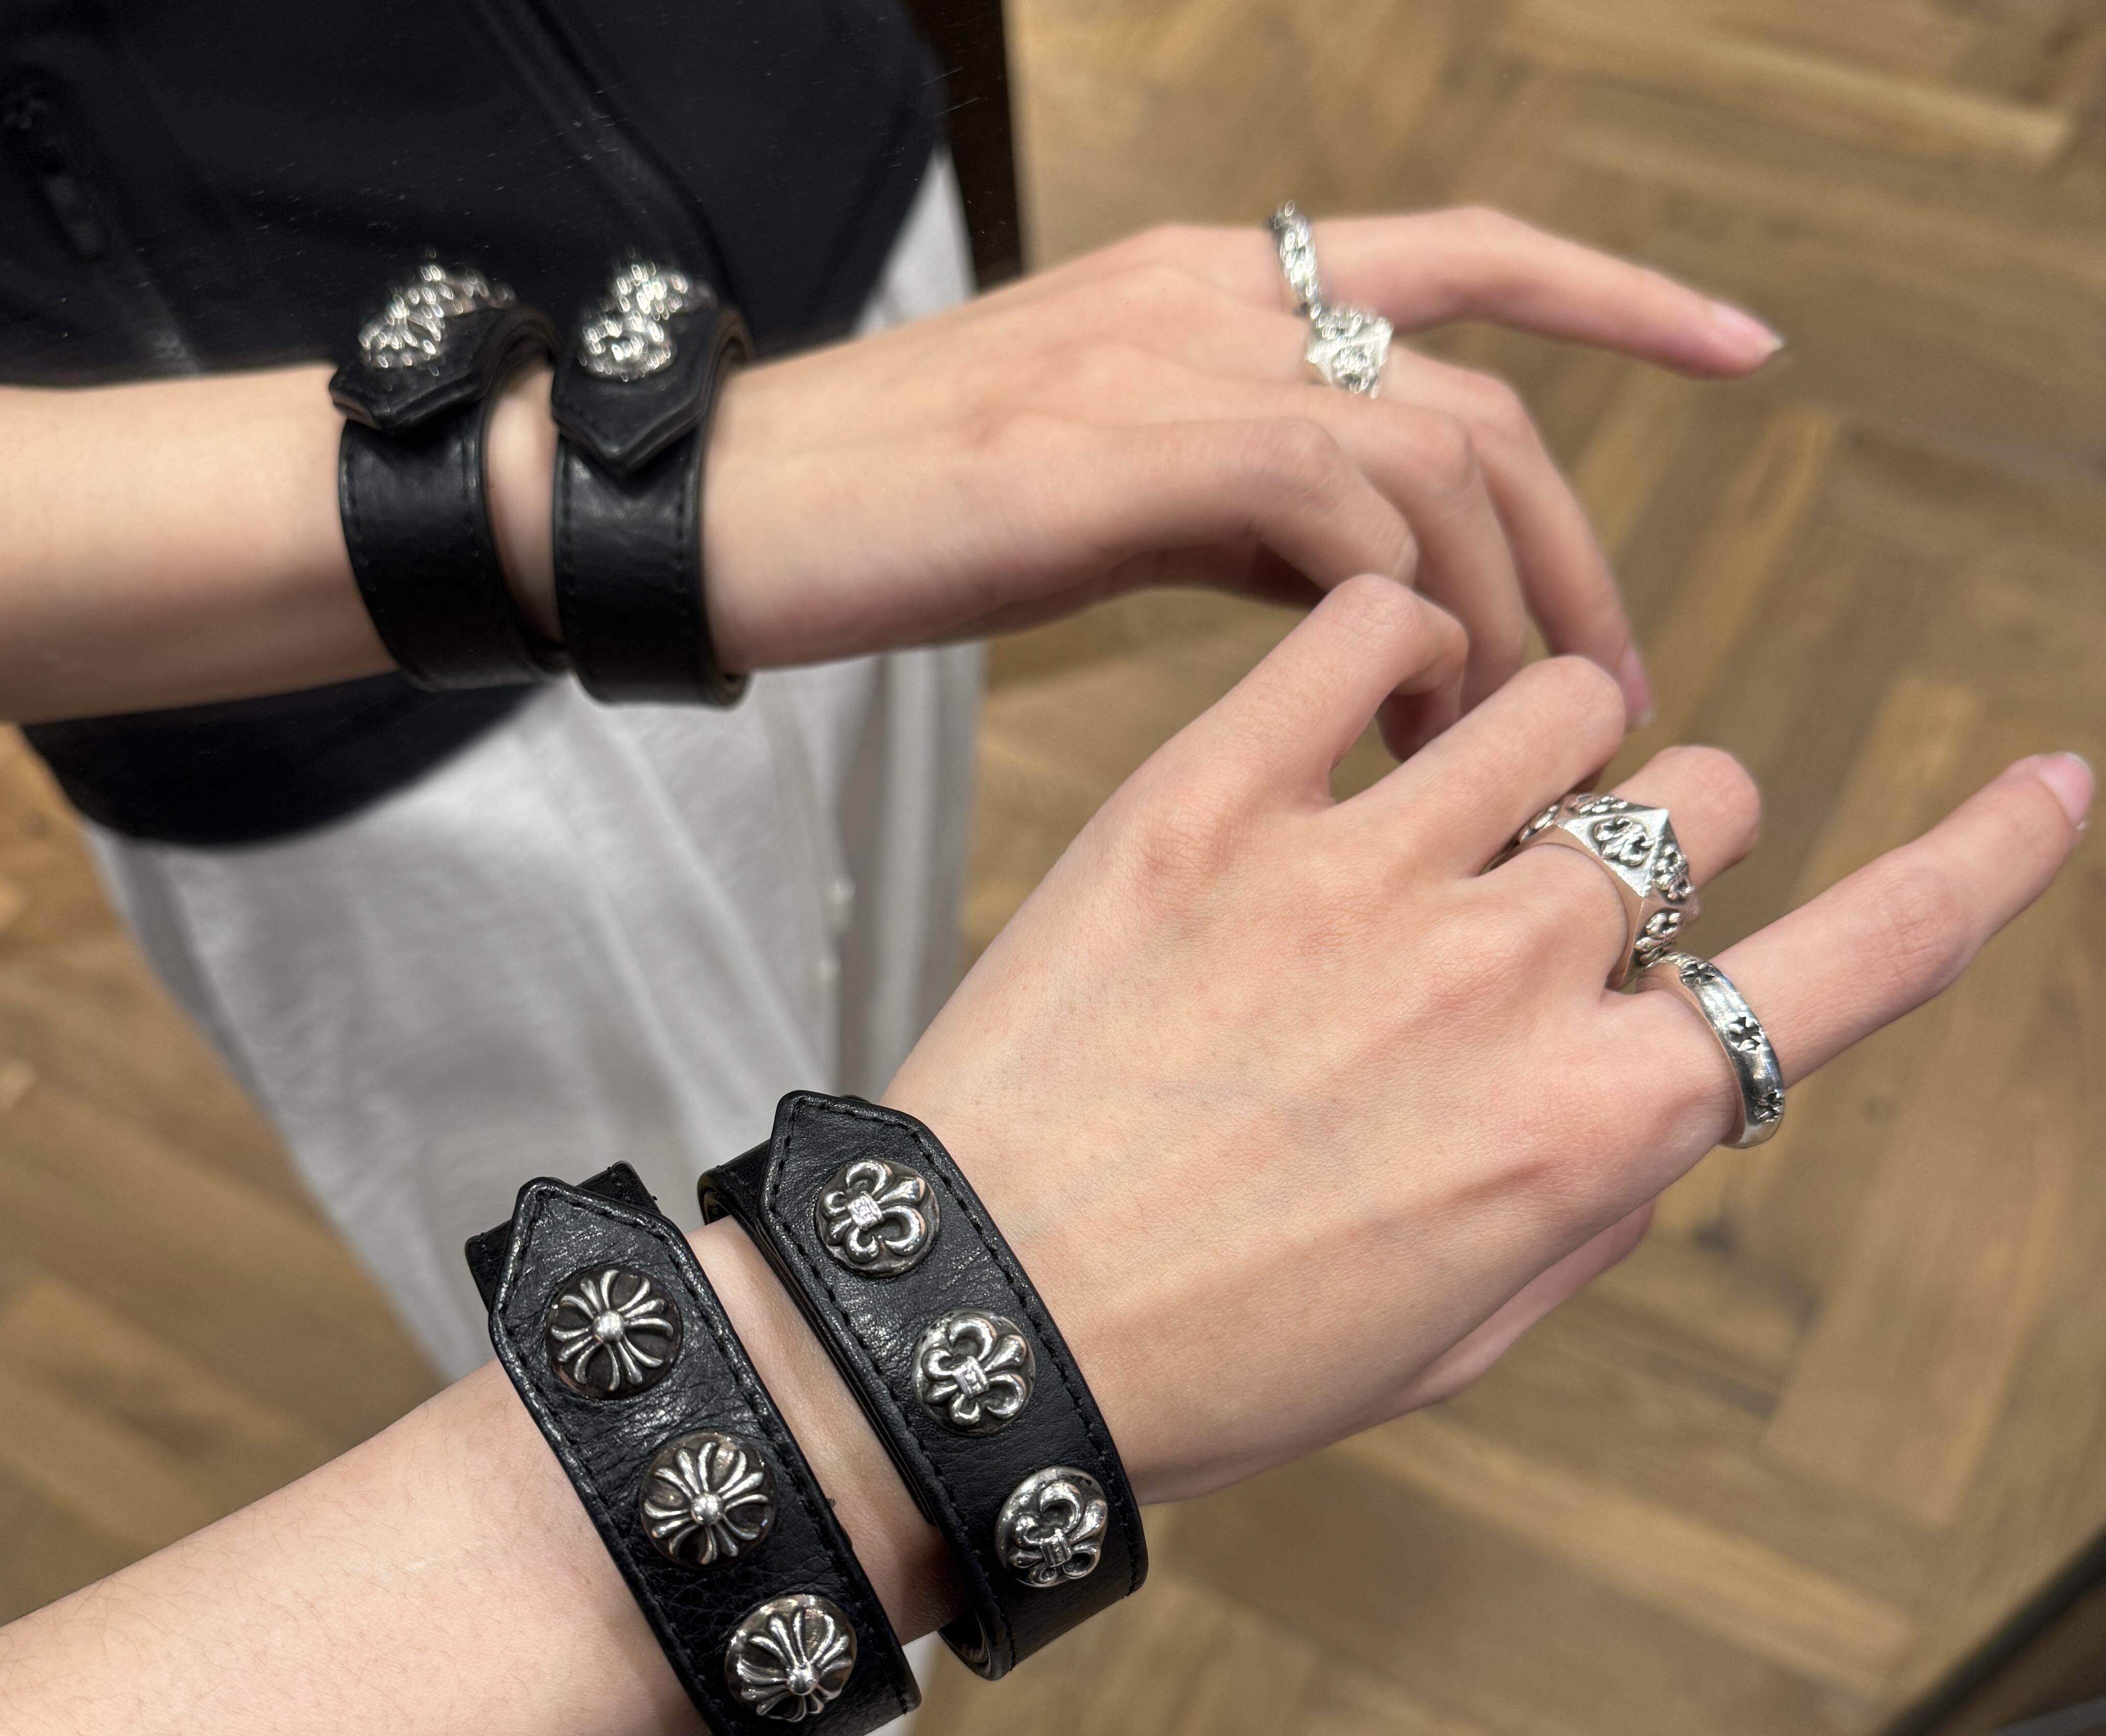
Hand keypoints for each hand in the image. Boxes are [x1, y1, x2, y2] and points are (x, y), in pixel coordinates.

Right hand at [701, 208, 1782, 739]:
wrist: (720, 508)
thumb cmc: (894, 523)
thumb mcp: (1102, 494)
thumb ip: (1237, 507)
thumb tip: (1364, 594)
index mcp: (1212, 289)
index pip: (1464, 255)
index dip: (1614, 293)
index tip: (1740, 347)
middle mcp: (1213, 299)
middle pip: (1482, 393)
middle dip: (1575, 555)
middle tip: (1617, 699)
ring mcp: (1168, 364)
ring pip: (1433, 455)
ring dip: (1502, 615)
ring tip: (1520, 754)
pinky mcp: (1119, 449)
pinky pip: (1336, 515)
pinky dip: (1396, 622)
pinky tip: (1398, 727)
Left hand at [884, 578, 2089, 1500]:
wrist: (977, 1323)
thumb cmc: (1222, 1356)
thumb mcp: (1456, 1337)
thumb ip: (1598, 1197)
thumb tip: (1675, 1078)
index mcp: (1590, 1120)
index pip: (1857, 961)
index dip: (1979, 867)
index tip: (2053, 788)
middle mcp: (1507, 975)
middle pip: (1698, 803)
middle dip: (1650, 843)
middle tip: (1530, 901)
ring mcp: (1360, 871)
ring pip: (1558, 704)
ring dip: (1533, 747)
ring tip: (1423, 816)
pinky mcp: (1208, 800)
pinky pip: (1367, 632)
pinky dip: (1384, 648)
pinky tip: (1347, 716)